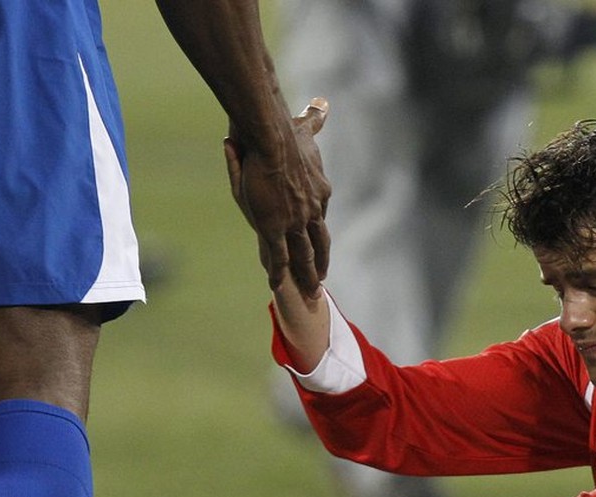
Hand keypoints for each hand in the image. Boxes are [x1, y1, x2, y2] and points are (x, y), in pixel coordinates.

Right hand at [223, 98, 331, 298]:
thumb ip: (313, 121)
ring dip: (306, 275)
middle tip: (322, 279)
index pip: (319, 215)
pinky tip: (276, 285)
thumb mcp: (304, 128)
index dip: (318, 229)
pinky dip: (279, 273)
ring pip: (304, 255)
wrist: (272, 138)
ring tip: (310, 292)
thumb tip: (324, 104)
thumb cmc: (284, 132)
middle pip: (319, 243)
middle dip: (320, 262)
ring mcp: (295, 222)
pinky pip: (279, 257)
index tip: (317, 237)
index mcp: (318, 190)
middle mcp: (312, 211)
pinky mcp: (276, 229)